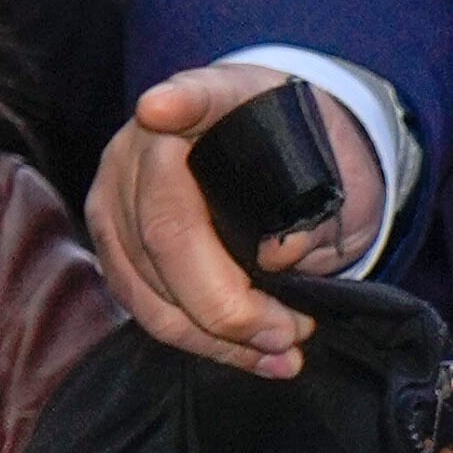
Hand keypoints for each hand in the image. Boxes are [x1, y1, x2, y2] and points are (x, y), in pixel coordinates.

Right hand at [89, 56, 385, 381]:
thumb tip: (277, 257)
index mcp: (217, 100)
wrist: (281, 161)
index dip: (179, 104)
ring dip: (216, 336)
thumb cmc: (312, 165)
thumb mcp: (340, 179)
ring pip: (146, 281)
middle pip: (164, 229)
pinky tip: (254, 356)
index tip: (162, 110)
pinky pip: (142, 304)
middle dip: (227, 302)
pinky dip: (199, 340)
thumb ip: (315, 209)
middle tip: (291, 333)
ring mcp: (117, 189)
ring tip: (282, 353)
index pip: (195, 96)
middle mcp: (148, 140)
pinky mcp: (111, 240)